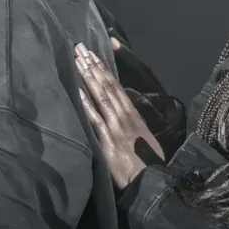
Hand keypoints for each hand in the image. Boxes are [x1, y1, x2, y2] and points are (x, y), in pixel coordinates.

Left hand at [75, 43, 164, 187]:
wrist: (151, 180)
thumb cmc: (147, 162)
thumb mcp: (143, 138)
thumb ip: (132, 124)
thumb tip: (122, 114)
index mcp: (133, 115)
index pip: (117, 86)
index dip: (105, 69)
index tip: (94, 54)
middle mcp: (125, 116)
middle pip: (107, 86)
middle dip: (93, 66)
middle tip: (80, 48)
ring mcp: (116, 126)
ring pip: (101, 96)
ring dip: (89, 77)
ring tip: (78, 60)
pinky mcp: (108, 140)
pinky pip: (95, 118)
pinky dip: (85, 103)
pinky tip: (77, 89)